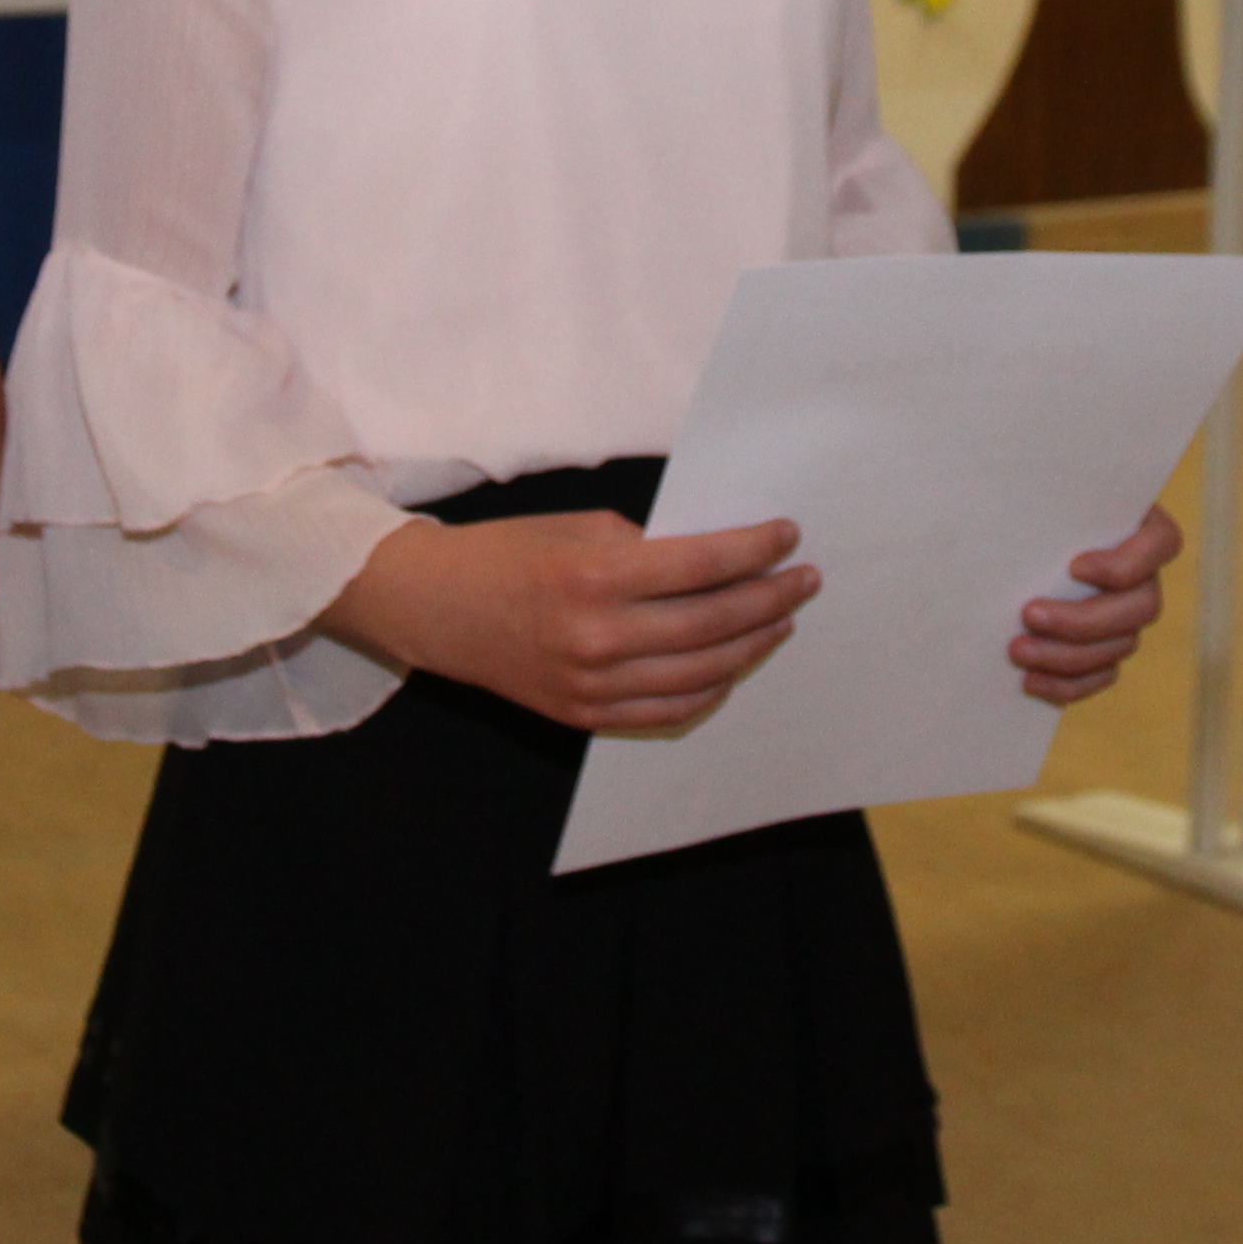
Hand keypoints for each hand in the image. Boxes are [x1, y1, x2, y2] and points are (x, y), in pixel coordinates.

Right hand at [329, 509, 815, 734]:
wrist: (439, 607)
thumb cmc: (510, 554)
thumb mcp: (581, 528)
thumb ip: (650, 548)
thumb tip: (721, 560)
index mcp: (597, 576)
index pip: (704, 565)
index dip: (756, 550)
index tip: (788, 536)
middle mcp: (599, 636)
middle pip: (714, 622)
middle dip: (770, 598)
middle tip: (803, 581)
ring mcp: (593, 685)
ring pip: (702, 674)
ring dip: (751, 645)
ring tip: (778, 620)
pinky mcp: (585, 714)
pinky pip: (668, 712)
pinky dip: (709, 691)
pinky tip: (731, 666)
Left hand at [1014, 506, 1179, 704]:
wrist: (1011, 544)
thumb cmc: (1024, 504)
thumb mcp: (1033, 489)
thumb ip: (1036, 490)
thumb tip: (1009, 489)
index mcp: (1139, 527)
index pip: (1162, 544)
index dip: (1124, 564)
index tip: (1074, 566)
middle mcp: (1144, 574)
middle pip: (1141, 607)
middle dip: (1083, 619)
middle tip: (1028, 613)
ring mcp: (1128, 615)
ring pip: (1120, 646)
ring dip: (1067, 655)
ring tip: (1017, 650)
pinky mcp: (1107, 648)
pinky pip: (1102, 676)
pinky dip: (1068, 685)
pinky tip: (1029, 682)